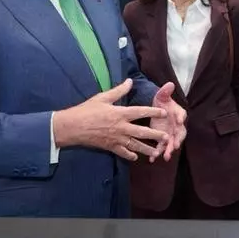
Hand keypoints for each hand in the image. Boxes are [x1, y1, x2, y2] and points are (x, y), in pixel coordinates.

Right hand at [51, 79, 169, 161]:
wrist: (71, 127)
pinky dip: (129, 155)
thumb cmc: (86, 110)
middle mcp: (120, 127)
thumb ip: (118, 90)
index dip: (153, 112)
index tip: (164, 113)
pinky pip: (122, 152)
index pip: (140, 112)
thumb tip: (130, 81)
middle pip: (141, 132)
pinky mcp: (109, 146)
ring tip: (156, 152)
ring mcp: (115, 139)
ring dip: (146, 148)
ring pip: (134, 145)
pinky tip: (136, 157)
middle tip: (167, 138)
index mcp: (120, 113)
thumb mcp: (102, 98)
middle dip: (155, 135)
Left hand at [150, 82, 186, 161]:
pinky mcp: (162, 139)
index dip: (180, 118)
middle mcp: (177, 125)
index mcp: (178, 113)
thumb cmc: (162, 102)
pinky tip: (152, 159)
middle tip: (176, 146)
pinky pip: (161, 147)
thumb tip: (170, 83)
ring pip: (172, 142)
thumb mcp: (162, 96)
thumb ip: (165, 91)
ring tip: (166, 156)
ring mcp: (170, 133)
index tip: (179, 121)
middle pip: (179, 133)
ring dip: (169, 150)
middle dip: (178, 140)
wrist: (157, 110)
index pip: (181, 115)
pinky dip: (158, 153)